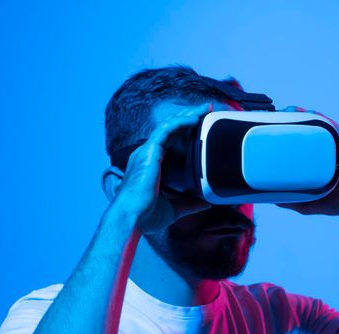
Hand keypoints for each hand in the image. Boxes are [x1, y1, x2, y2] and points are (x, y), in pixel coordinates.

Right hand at [112, 103, 212, 231]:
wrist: (132, 218)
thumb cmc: (145, 215)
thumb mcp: (174, 208)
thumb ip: (189, 203)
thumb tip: (206, 203)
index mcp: (150, 166)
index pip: (169, 143)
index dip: (184, 132)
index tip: (200, 127)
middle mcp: (146, 156)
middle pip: (170, 130)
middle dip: (188, 118)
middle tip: (206, 111)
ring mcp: (146, 152)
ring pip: (168, 126)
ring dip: (186, 115)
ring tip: (204, 109)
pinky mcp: (149, 152)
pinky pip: (165, 130)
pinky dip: (180, 122)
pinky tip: (194, 119)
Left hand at [275, 106, 338, 216]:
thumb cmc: (335, 200)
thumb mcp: (308, 203)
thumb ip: (292, 199)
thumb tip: (272, 199)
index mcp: (316, 157)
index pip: (301, 137)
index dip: (289, 126)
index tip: (274, 120)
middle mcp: (328, 147)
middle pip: (312, 125)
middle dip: (298, 115)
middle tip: (284, 112)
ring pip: (326, 125)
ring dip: (313, 116)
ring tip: (299, 111)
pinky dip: (333, 127)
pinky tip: (323, 122)